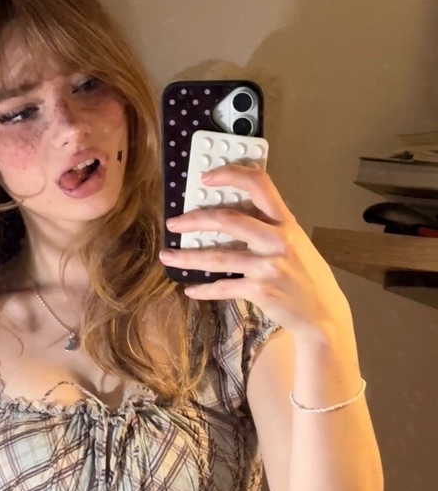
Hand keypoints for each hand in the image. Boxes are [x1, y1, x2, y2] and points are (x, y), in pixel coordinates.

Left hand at [159, 164, 350, 336]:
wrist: (322, 314)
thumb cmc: (307, 276)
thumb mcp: (296, 243)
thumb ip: (270, 227)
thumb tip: (234, 215)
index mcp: (286, 223)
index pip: (260, 185)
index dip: (230, 175)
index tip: (206, 177)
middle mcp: (278, 241)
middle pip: (229, 220)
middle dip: (195, 220)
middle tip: (173, 223)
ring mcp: (268, 266)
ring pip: (218, 257)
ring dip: (187, 258)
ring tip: (167, 257)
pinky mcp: (259, 291)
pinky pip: (223, 287)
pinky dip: (204, 289)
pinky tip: (190, 290)